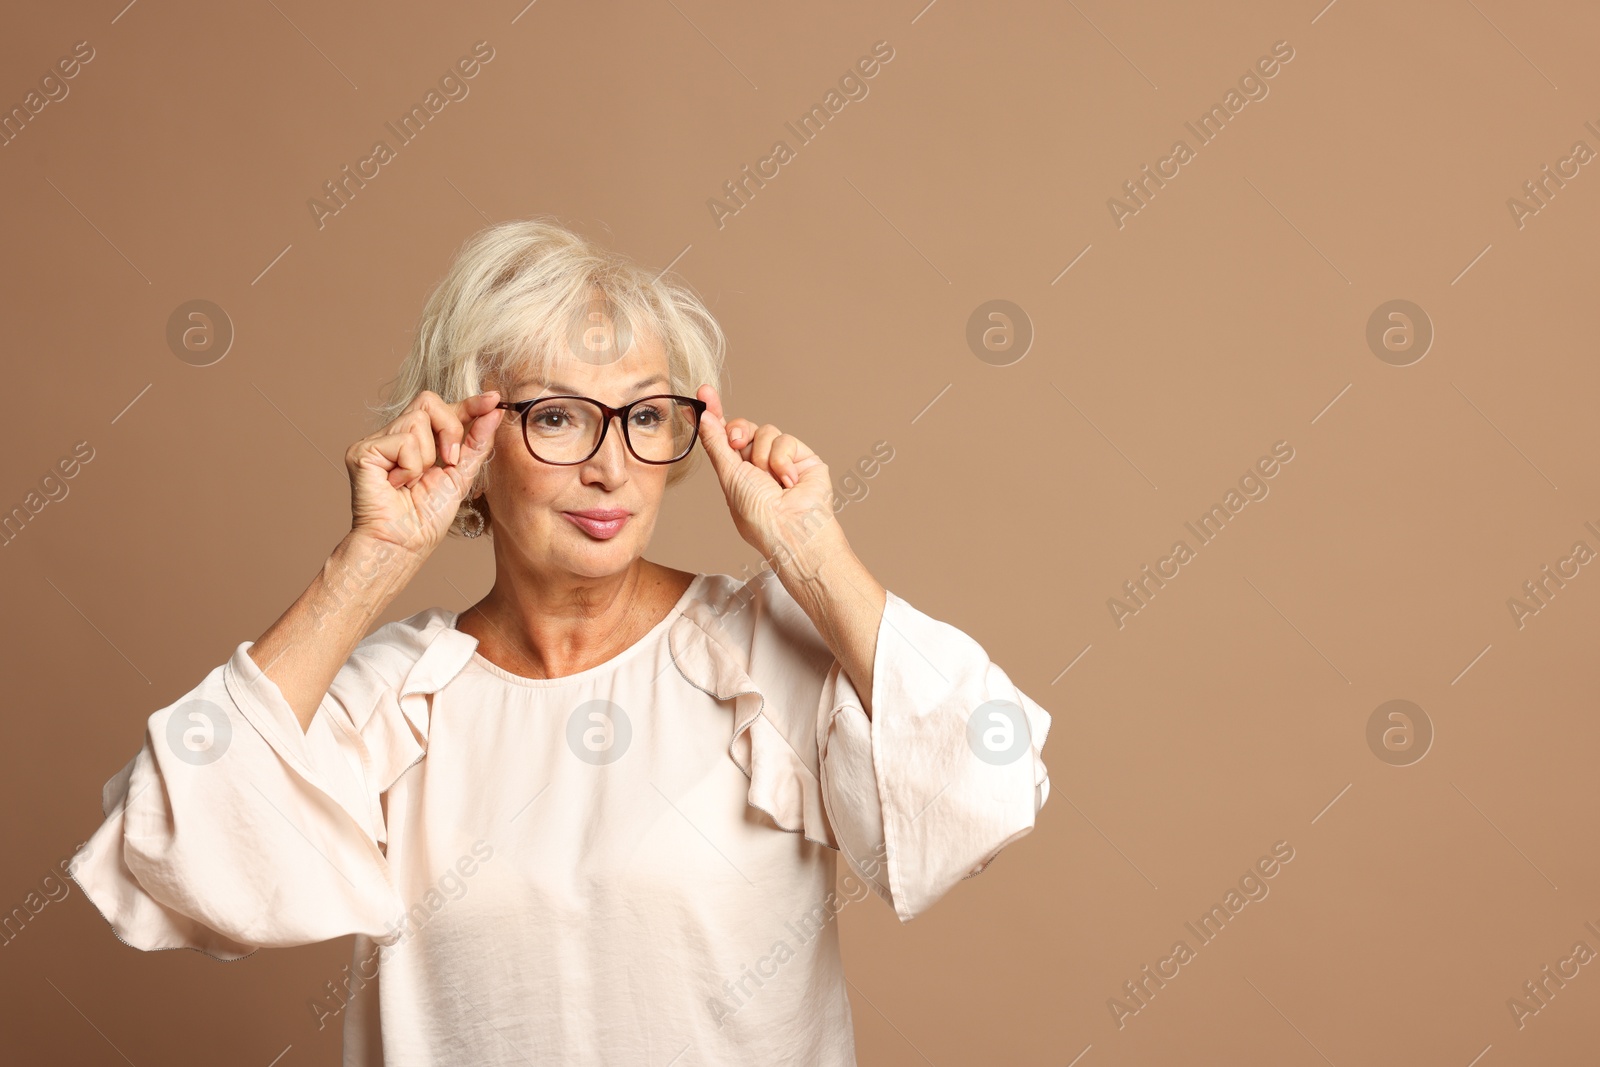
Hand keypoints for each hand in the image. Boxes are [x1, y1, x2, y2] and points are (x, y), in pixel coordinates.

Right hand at [345, 389, 503, 557]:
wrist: (403, 544)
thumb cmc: (426, 519)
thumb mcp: (460, 475)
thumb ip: (476, 443)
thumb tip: (494, 410)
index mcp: (417, 441)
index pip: (443, 409)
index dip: (469, 402)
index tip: (493, 399)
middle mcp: (394, 436)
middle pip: (429, 401)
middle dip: (450, 429)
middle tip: (448, 462)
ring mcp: (376, 442)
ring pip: (418, 419)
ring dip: (427, 456)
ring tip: (414, 481)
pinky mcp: (362, 450)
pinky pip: (403, 440)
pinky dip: (410, 467)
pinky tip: (398, 485)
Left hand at [695, 384, 838, 562]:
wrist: (792, 529)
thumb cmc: (759, 516)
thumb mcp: (729, 476)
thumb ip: (717, 444)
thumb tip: (703, 416)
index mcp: (736, 472)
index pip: (721, 437)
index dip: (713, 414)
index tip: (703, 394)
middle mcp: (758, 464)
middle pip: (742, 428)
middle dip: (736, 431)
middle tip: (735, 443)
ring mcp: (781, 460)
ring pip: (764, 431)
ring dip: (762, 454)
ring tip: (771, 480)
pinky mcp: (803, 458)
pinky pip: (785, 439)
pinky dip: (783, 460)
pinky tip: (789, 481)